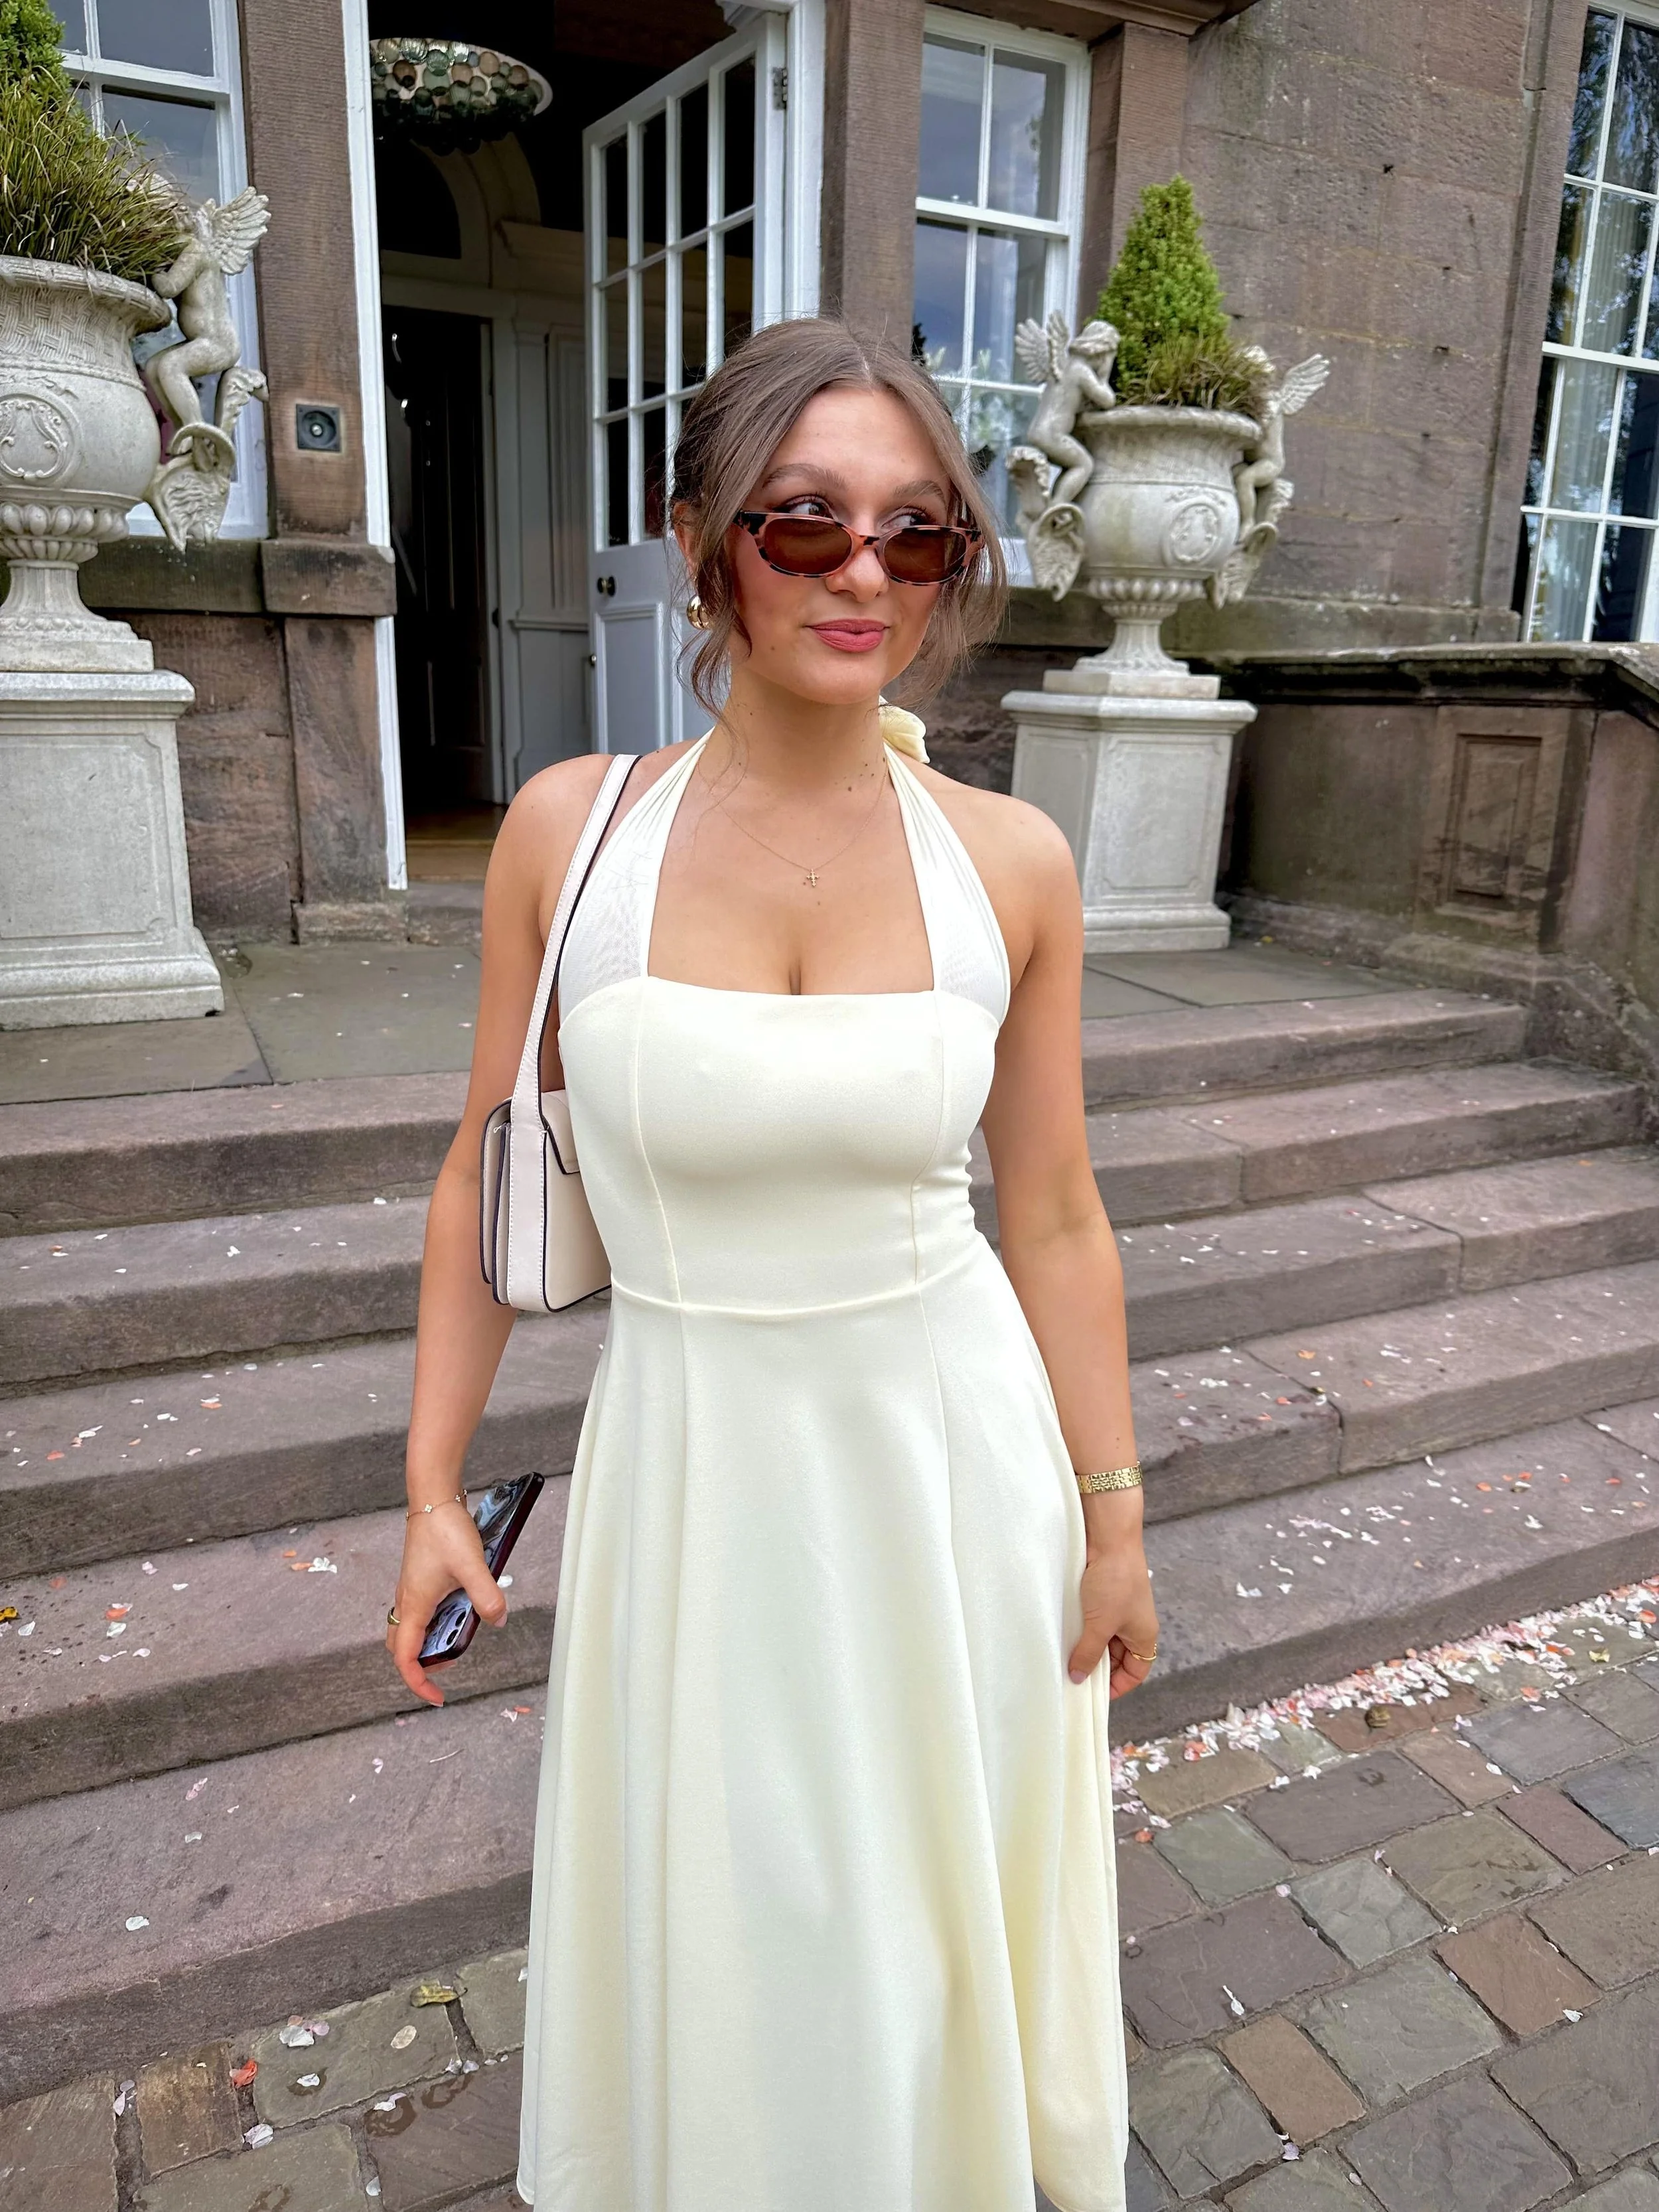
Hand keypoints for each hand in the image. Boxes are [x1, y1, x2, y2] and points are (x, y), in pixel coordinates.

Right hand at [384, 1497, 507, 1706]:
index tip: (438, 1695)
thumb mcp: (472, 1566)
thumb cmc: (445, 1529)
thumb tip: (498, 1621)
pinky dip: (436, 1621)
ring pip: (411, 1628)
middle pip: (402, 1647)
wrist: (433, 1498)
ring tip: (459, 1637)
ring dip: (431, 1640)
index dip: (418, 1682)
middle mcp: (407, 1600)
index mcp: (414, 1605)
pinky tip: (461, 1608)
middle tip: (451, 1663)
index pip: (405, 1658)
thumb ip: (486, 1597)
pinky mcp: (420, 1578)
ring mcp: (411, 1589)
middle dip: (423, 1663)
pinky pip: (421, 1611)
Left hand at [1068, 1514, 1157, 1699]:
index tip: (1093, 1695)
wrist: (1109, 1537)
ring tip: (1064, 1657)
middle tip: (1072, 1677)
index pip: (1135, 1672)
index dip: (1118, 1686)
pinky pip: (1091, 1622)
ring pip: (1101, 1639)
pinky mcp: (1100, 1596)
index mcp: (1143, 1635)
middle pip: (1117, 1658)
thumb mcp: (1100, 1624)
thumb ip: (1089, 1653)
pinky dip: (1079, 1630)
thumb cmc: (1115, 1581)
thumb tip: (1078, 1678)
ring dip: (1085, 1647)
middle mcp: (1132, 1624)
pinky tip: (1062, 1635)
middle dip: (1097, 1667)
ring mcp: (1116, 1609)